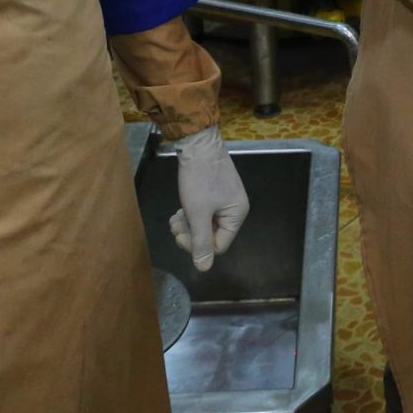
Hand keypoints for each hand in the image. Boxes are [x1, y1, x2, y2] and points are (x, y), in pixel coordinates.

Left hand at [166, 126, 250, 272]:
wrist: (197, 143)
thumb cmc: (199, 179)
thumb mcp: (198, 213)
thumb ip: (201, 242)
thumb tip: (204, 269)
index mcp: (237, 215)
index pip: (219, 245)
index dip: (198, 246)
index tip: (182, 236)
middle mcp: (234, 209)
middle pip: (212, 235)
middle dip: (191, 234)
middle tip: (175, 226)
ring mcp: (224, 200)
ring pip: (205, 224)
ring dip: (188, 225)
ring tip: (174, 217)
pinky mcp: (214, 192)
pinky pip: (203, 212)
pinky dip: (190, 214)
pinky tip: (179, 210)